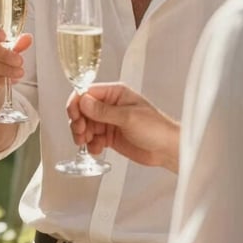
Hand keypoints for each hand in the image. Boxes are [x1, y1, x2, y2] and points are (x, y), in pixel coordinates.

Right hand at [66, 83, 180, 172]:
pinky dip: (90, 145)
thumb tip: (83, 101)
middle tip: (81, 133)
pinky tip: (97, 149)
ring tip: (87, 142)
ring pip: (85, 125)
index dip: (77, 104)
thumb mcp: (128, 117)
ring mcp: (109, 122)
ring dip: (82, 134)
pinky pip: (92, 139)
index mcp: (115, 94)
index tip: (74, 116)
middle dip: (78, 122)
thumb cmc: (156, 128)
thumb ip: (104, 111)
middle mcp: (110, 106)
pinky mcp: (110, 136)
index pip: (87, 93)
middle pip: (82, 110)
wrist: (167, 150)